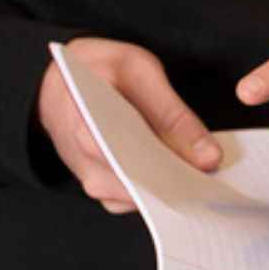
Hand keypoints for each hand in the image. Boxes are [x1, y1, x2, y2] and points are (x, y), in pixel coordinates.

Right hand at [37, 38, 219, 214]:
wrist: (55, 80)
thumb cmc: (96, 70)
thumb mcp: (138, 71)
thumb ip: (174, 115)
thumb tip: (209, 158)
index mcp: (90, 135)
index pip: (141, 170)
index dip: (181, 175)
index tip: (210, 171)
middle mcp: (89, 169)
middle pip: (147, 190)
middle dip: (185, 180)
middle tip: (214, 167)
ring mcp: (95, 183)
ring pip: (146, 200)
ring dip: (176, 183)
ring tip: (198, 161)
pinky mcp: (104, 187)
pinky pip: (140, 198)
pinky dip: (164, 186)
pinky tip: (182, 166)